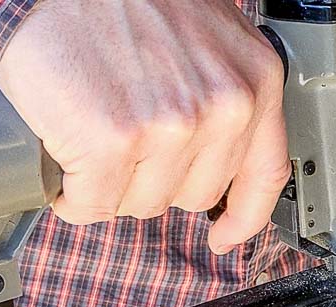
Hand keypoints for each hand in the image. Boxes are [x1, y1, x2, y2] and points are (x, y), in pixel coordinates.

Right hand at [0, 0, 288, 253]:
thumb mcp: (211, 40)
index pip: (267, 175)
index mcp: (257, 82)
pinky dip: (73, 196)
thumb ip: (226, 93)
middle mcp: (225, 108)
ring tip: (94, 138)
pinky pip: (94, 204)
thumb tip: (217, 156)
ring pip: (144, 203)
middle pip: (195, 196)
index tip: (226, 236)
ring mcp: (172, 126)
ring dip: (113, 186)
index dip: (244, 218)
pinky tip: (68, 167)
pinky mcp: (114, 139)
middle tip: (126, 143)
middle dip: (156, 180)